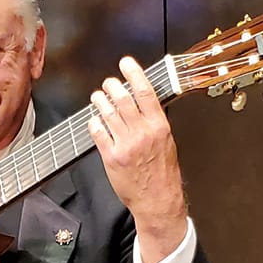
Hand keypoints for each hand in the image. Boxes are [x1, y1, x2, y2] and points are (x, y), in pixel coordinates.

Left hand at [87, 57, 187, 261]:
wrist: (158, 200)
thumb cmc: (163, 173)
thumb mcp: (167, 142)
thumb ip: (154, 121)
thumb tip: (143, 101)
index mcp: (159, 126)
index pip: (145, 92)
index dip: (134, 73)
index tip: (126, 63)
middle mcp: (142, 133)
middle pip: (122, 99)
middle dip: (111, 86)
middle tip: (108, 83)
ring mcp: (125, 145)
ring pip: (107, 113)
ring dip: (100, 101)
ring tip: (98, 97)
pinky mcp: (111, 157)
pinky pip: (98, 132)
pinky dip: (95, 122)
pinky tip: (95, 120)